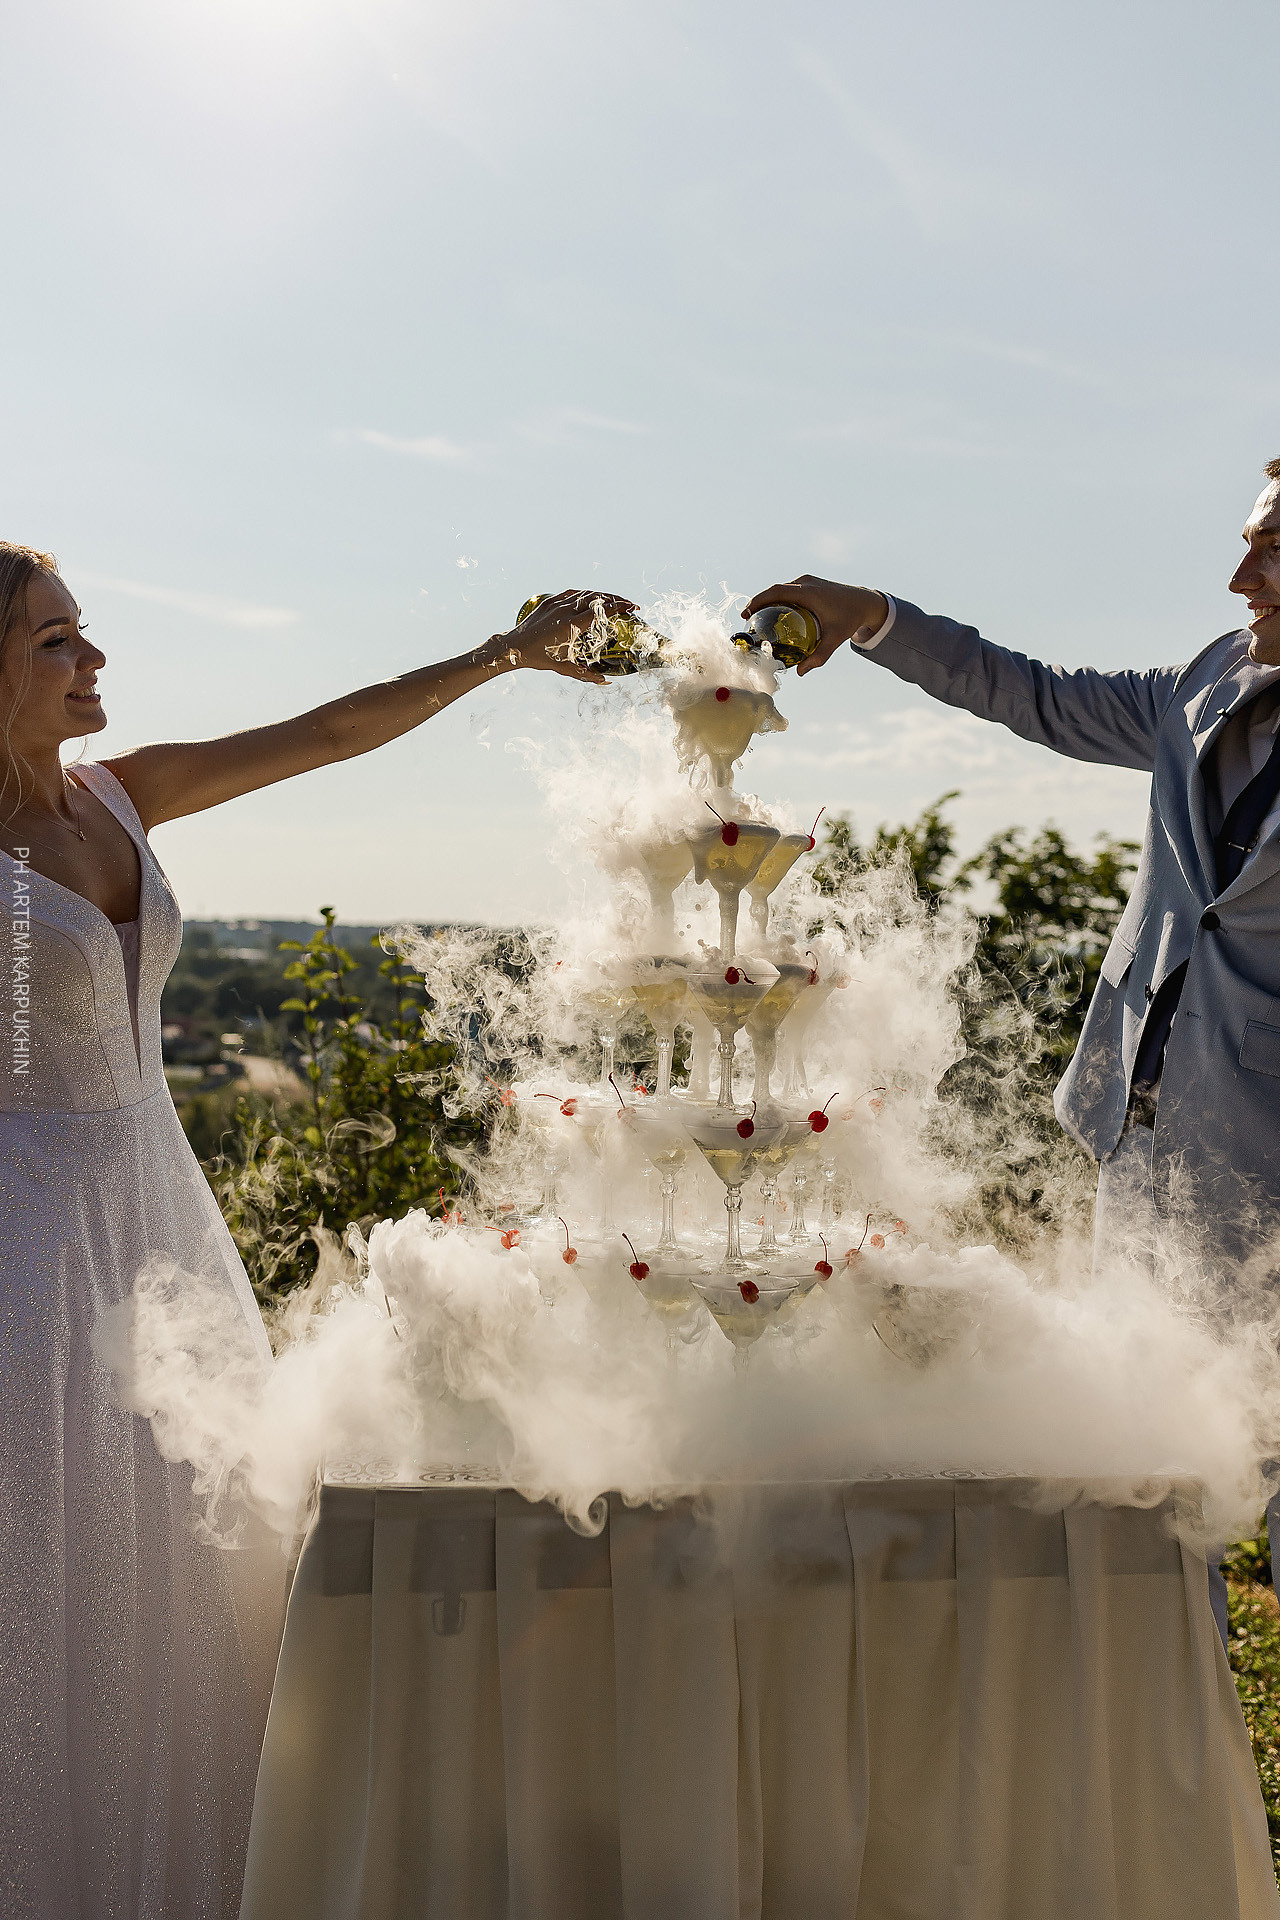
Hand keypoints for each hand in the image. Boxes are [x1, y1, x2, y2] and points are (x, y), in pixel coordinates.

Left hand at [485, 589, 638, 683]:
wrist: (514, 647)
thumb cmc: (539, 658)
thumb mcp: (565, 668)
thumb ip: (586, 675)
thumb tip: (605, 682)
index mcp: (572, 625)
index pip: (601, 610)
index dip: (619, 607)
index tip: (632, 608)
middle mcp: (566, 610)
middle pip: (597, 597)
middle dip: (615, 599)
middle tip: (627, 604)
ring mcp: (557, 603)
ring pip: (584, 593)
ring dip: (601, 595)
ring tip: (612, 601)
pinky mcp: (549, 601)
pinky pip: (571, 593)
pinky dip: (584, 594)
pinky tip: (591, 597)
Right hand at [740, 577, 888, 675]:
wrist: (865, 602)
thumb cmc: (850, 619)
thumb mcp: (835, 639)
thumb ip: (819, 656)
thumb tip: (800, 672)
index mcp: (809, 593)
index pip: (777, 592)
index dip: (759, 600)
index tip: (746, 613)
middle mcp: (806, 583)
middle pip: (775, 589)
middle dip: (758, 602)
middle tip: (747, 618)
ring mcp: (808, 581)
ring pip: (781, 588)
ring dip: (768, 599)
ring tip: (757, 616)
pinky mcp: (810, 583)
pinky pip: (788, 589)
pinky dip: (778, 598)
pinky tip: (773, 612)